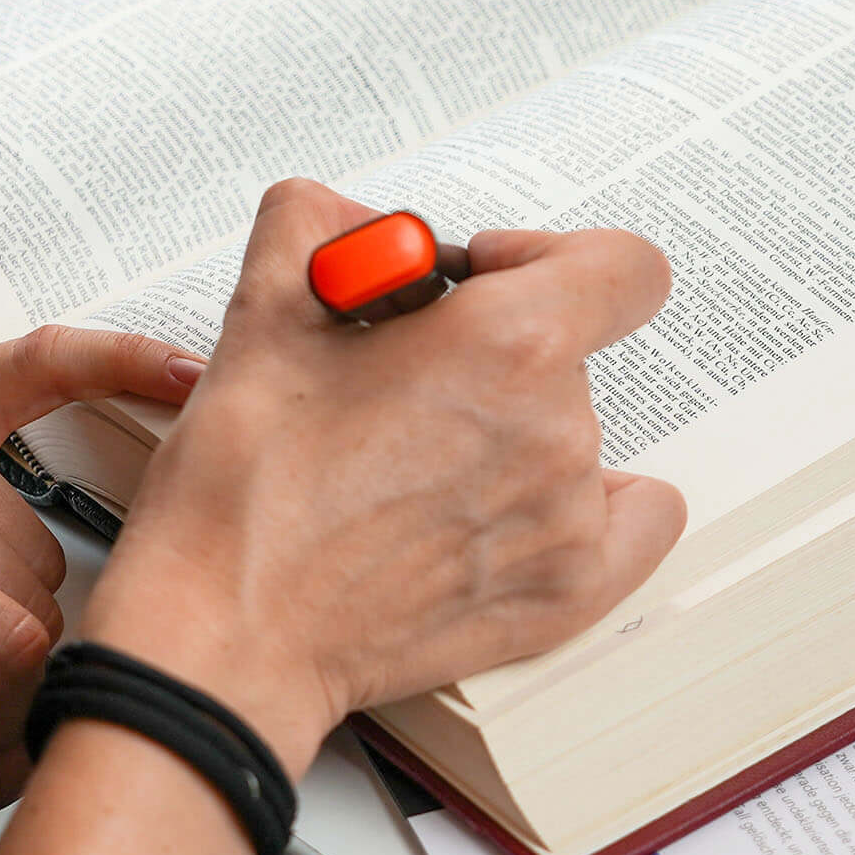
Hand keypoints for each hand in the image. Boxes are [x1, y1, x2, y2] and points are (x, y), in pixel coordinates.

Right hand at [84, 180, 686, 773]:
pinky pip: (630, 524)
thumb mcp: (263, 308)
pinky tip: (520, 503)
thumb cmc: (244, 488)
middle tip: (401, 383)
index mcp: (509, 344)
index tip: (484, 281)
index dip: (548, 256)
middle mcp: (559, 431)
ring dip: (510, 428)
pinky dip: (590, 505)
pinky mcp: (566, 592)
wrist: (224, 631)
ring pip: (571, 433)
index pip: (622, 265)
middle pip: (569, 352)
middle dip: (491, 351)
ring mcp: (570, 519)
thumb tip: (355, 224)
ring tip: (409, 463)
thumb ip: (319, 224)